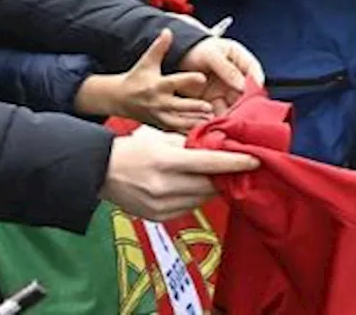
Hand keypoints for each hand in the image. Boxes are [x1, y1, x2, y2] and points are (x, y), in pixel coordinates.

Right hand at [75, 30, 213, 132]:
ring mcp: (159, 117)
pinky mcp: (160, 127)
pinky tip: (205, 132)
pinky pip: (176, 132)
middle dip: (193, 107)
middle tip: (210, 107)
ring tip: (211, 120)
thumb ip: (159, 47)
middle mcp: (158, 102)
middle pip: (178, 106)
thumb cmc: (137, 78)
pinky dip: (189, 133)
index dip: (188, 79)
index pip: (174, 82)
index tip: (203, 77)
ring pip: (179, 122)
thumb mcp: (147, 62)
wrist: (119, 99)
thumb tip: (168, 30)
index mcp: (157, 85)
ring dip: (194, 122)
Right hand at [101, 128, 257, 220]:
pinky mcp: (158, 217)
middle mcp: (164, 186)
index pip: (210, 163)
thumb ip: (190, 144)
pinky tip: (194, 187)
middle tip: (241, 167)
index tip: (255, 160)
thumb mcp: (161, 138)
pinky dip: (196, 197)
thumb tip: (218, 147)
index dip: (235, 163)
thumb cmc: (131, 150)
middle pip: (209, 184)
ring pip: (202, 198)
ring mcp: (161, 205)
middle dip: (226, 176)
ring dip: (212, 187)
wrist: (100, 171)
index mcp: (166, 161)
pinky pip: (188, 208)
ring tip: (218, 176)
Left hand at [178, 36, 265, 115]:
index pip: (254, 70)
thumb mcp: (211, 55)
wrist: (177, 59)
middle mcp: (237, 78)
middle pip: (247, 92)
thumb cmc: (196, 51)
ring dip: (234, 113)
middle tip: (244, 111)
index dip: (257, 80)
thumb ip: (227, 69)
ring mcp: (227, 91)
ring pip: (235, 105)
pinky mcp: (215, 102)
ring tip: (231, 120)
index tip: (257, 91)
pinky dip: (221, 119)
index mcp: (240, 59)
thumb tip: (243, 85)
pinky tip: (219, 123)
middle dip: (246, 102)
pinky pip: (221, 112)